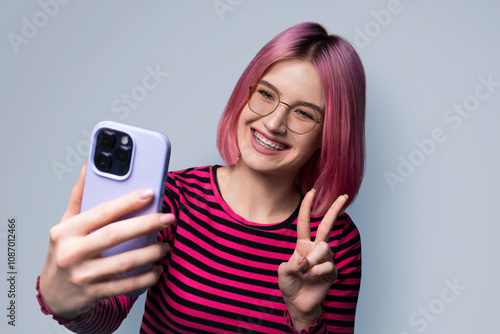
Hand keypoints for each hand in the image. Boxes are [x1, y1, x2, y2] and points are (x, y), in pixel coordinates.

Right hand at [39, 164, 174, 319]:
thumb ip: (79, 197)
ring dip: (151, 253)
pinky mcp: (93, 293)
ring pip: (125, 262)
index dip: (128, 202)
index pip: (102, 212)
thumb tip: (88, 169)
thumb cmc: (63, 253)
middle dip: (147, 224)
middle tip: (168, 218)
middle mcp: (73, 253)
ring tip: (165, 246)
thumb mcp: (65, 225)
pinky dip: (146, 279)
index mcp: (67, 231)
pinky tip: (157, 270)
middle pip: (116, 235)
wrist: (52, 294)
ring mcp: (83, 275)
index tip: (150, 193)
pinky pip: (126, 286)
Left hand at [278, 189, 347, 329]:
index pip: (305, 222)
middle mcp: (316, 248)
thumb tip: (305, 260)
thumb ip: (291, 264)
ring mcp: (325, 259)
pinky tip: (313, 279)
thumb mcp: (282, 272)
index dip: (307, 207)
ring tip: (305, 273)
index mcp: (302, 244)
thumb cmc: (290, 284)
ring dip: (312, 261)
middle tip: (343, 195)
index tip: (312, 191)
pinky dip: (316, 273)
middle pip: (326, 225)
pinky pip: (326, 265)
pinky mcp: (332, 271)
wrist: (298, 303)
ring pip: (323, 248)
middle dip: (335, 209)